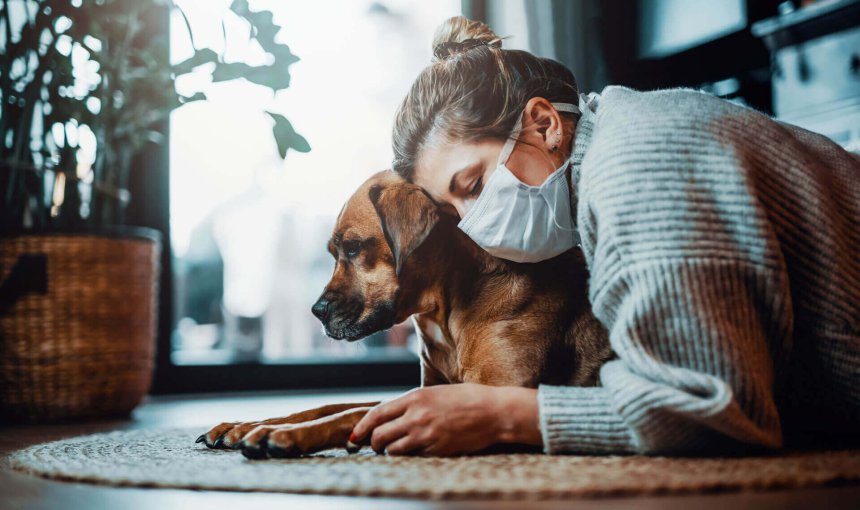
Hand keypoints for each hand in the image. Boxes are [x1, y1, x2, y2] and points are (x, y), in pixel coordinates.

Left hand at [350, 383, 540, 455]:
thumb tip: (394, 414)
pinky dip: (410, 457)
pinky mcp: (437, 449)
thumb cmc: (467, 399)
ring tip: (394, 451)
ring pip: (393, 449)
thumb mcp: (435, 393)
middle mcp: (416, 415)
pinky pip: (413, 458)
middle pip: (380, 435)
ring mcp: (426, 434)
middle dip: (373, 443)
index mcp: (415, 397)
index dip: (362, 427)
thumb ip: (414, 403)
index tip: (355, 435)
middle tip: (376, 446)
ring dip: (390, 452)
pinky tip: (415, 453)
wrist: (493, 411)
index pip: (377, 414)